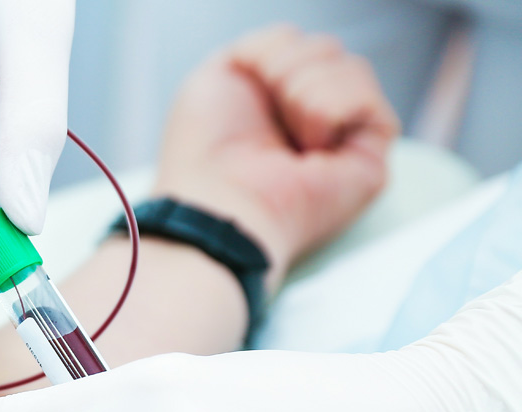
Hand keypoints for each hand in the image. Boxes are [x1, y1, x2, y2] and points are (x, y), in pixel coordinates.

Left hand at [150, 25, 399, 278]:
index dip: (270, 53)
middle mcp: (311, 120)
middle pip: (325, 49)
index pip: (295, 44)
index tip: (242, 82)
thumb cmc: (207, 150)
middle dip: (284, 67)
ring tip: (285, 138)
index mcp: (274, 101)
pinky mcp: (371, 159)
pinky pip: (367, 97)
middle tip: (263, 119)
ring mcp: (343, 140)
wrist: (219, 200)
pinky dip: (328, 109)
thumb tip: (305, 52)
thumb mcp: (222, 71)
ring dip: (302, 90)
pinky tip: (310, 145)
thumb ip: (267, 46)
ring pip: (350, 66)